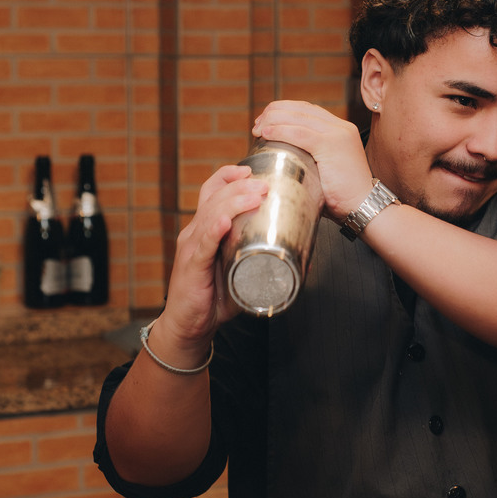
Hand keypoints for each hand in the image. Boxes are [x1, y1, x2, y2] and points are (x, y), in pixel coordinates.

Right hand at [155, 164, 267, 351]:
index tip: (253, 171)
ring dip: (233, 202)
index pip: (212, 191)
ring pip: (210, 214)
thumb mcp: (242, 273)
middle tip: (264, 183)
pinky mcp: (191, 266)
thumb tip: (306, 259)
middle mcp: (195, 232)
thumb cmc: (215, 298)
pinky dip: (214, 230)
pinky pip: (203, 244)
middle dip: (240, 185)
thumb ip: (268, 263)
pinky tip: (224, 222)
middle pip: (214, 197)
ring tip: (254, 195)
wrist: (190, 327)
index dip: (230, 176)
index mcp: (204, 228)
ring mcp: (191, 248)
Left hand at [252, 100, 374, 219]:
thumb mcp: (327, 170)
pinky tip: (266, 133)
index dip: (283, 111)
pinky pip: (299, 133)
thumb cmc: (343, 197)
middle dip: (274, 113)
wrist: (364, 207)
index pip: (307, 110)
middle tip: (257, 125)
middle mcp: (341, 127)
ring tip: (257, 129)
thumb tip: (283, 161)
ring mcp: (338, 134)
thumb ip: (311, 159)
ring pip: (298, 118)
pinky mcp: (332, 145)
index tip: (266, 122)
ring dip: (273, 120)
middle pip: (301, 109)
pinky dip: (280, 131)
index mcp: (341, 130)